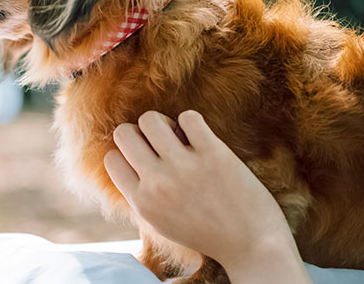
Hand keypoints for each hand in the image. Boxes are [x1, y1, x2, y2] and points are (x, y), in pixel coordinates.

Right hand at [103, 110, 309, 283]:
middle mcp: (157, 183)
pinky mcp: (213, 154)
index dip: (127, 154)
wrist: (252, 245)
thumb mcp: (161, 221)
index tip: (146, 159)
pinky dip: (192, 121)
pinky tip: (201, 137)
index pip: (111, 159)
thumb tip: (128, 160)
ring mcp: (184, 167)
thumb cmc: (207, 233)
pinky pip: (188, 117)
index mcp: (142, 201)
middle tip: (161, 145)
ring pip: (151, 119)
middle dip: (139, 134)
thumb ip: (141, 194)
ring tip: (180, 137)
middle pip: (124, 133)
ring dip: (163, 123)